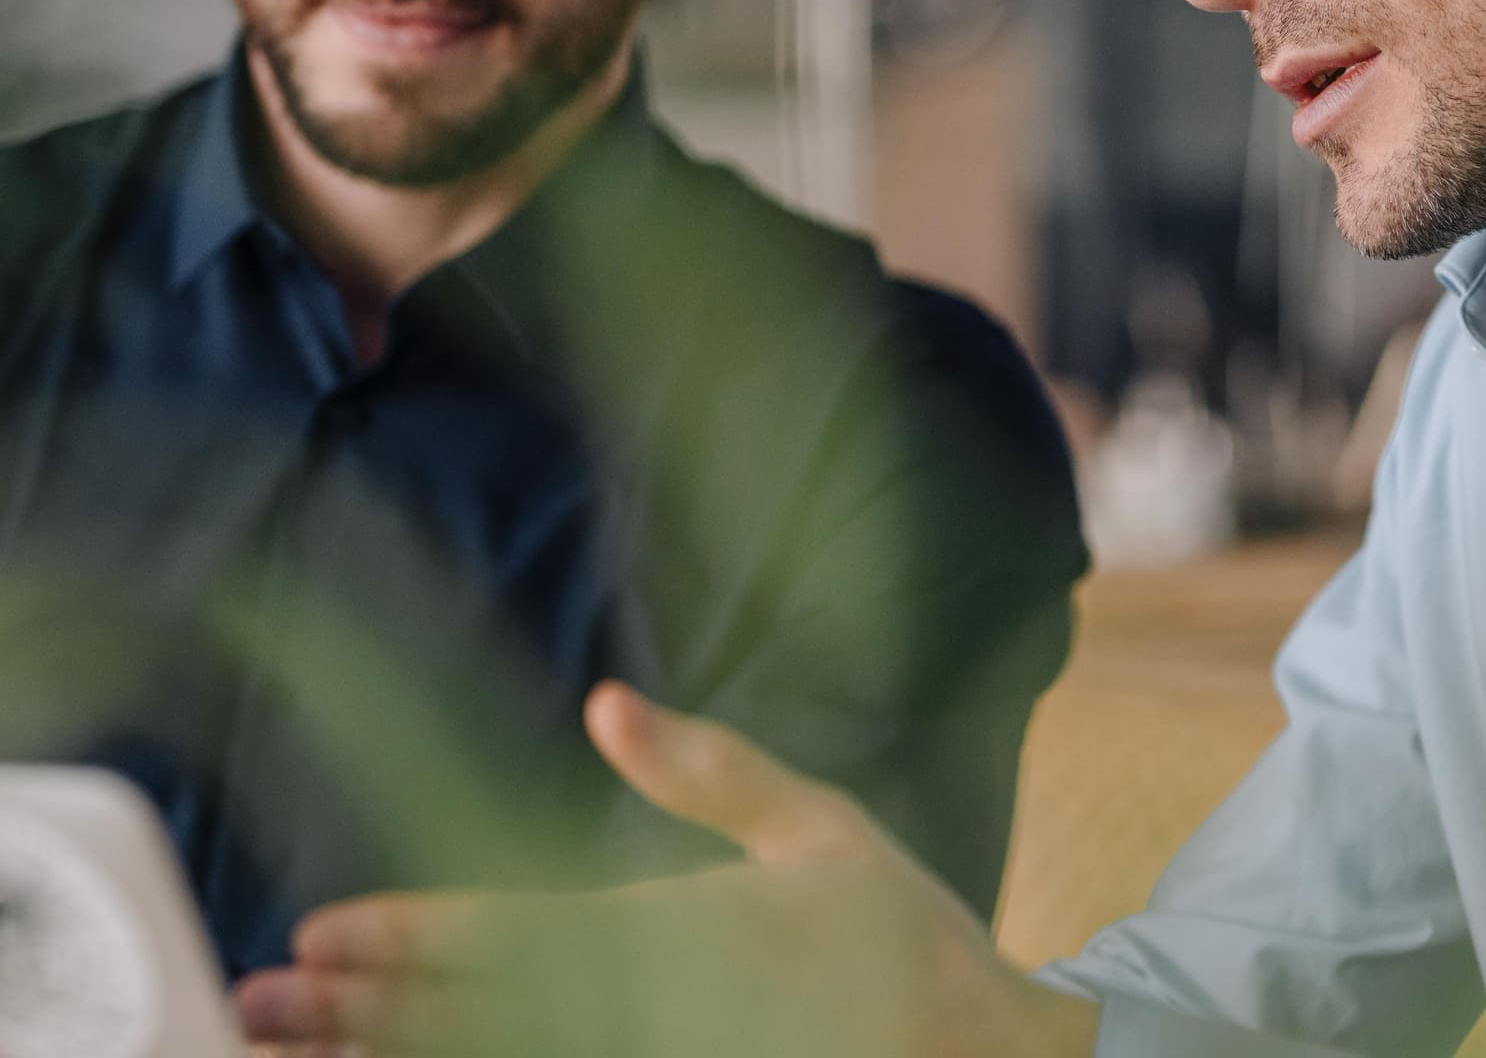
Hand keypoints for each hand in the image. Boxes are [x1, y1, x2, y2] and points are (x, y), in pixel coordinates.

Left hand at [233, 682, 1097, 1057]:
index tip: (322, 933)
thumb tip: (604, 703)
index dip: (419, 933)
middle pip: (493, 1017)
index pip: (529, 928)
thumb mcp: (820, 823)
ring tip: (297, 1056)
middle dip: (368, 1012)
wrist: (986, 1056)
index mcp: (696, 926)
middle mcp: (670, 1013)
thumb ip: (710, 767)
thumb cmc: (897, 933)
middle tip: (258, 1008)